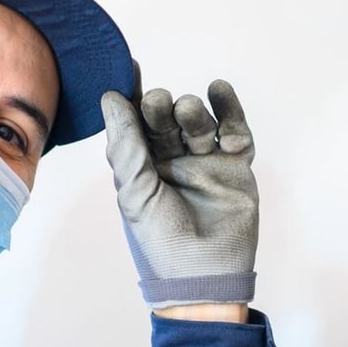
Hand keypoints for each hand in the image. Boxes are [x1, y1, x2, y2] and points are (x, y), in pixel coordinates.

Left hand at [101, 80, 258, 311]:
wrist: (204, 279)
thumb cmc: (162, 244)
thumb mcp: (135, 193)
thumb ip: (126, 145)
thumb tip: (110, 97)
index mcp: (143, 168)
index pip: (136, 123)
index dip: (132, 95)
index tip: (129, 67)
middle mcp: (174, 162)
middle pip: (167, 118)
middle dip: (162, 106)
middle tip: (160, 103)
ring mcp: (207, 163)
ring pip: (200, 121)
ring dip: (192, 110)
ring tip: (188, 113)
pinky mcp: (237, 168)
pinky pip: (235, 130)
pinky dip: (229, 110)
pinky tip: (219, 91)